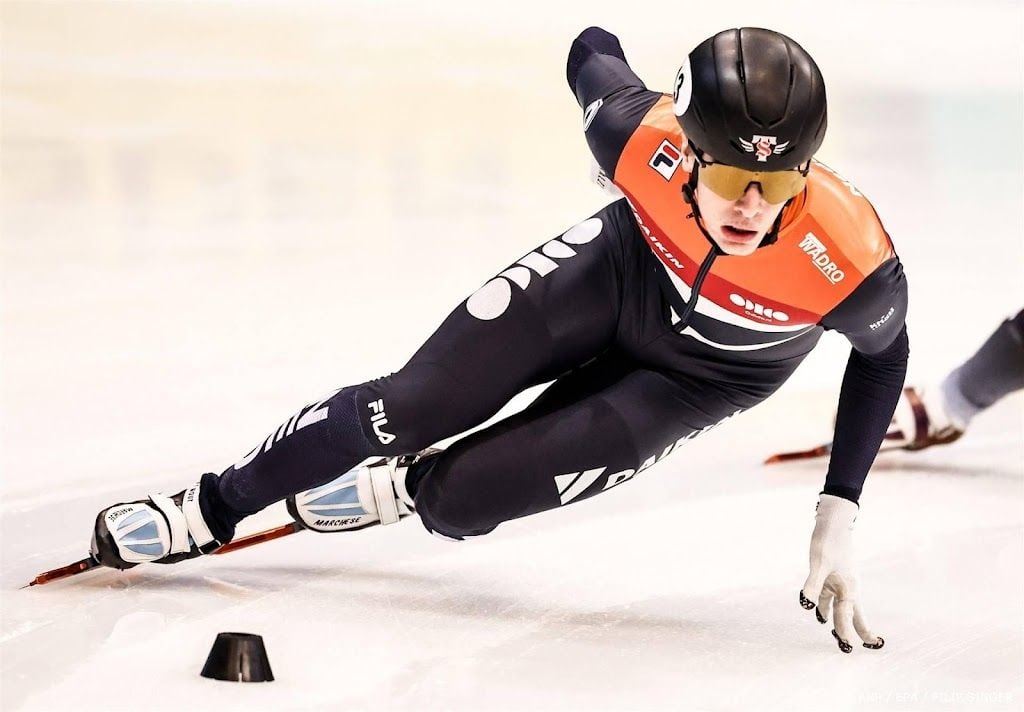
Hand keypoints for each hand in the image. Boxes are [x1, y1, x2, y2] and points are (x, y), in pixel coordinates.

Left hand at [799, 494, 884, 652]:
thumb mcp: (818, 563)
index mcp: (848, 587)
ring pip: (841, 608)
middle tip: (864, 647)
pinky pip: (830, 598)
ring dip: (840, 622)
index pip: (846, 614)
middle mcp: (847, 587)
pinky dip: (827, 608)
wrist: (833, 523)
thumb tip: (806, 605)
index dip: (846, 631)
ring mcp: (839, 583)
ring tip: (840, 639)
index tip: (849, 647)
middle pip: (852, 615)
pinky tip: (821, 617)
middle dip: (856, 631)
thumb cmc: (828, 542)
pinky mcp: (830, 578)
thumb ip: (812, 586)